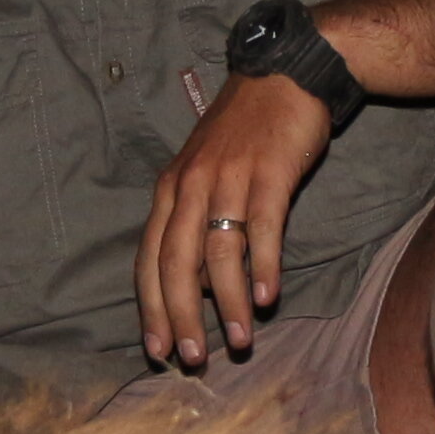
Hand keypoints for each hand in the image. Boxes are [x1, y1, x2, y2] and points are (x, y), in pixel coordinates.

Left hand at [138, 69, 335, 368]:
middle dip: (182, 315)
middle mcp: (192, 186)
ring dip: (227, 303)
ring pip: (220, 252)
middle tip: (194, 358)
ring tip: (240, 341)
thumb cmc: (245, 132)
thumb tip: (199, 285)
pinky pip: (263, 227)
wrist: (284, 75)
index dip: (152, 307)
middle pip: (176, 262)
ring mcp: (230, 178)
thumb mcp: (206, 173)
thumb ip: (197, 225)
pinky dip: (263, 265)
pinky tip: (266, 297)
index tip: (159, 348)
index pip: (150, 258)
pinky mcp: (269, 173)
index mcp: (170, 190)